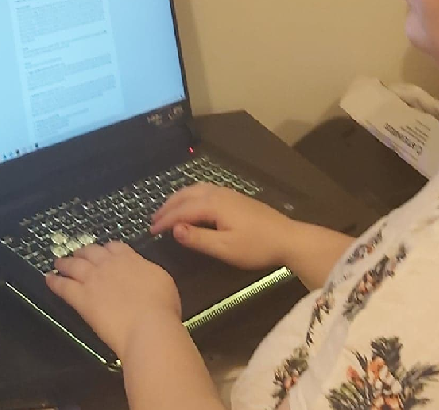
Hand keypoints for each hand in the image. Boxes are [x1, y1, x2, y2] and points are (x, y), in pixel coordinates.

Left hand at [45, 241, 181, 358]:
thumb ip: (147, 272)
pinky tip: (48, 279)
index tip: (103, 250)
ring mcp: (93, 280)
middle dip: (83, 252)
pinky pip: (64, 287)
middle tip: (77, 253)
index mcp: (130, 259)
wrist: (147, 325)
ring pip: (74, 266)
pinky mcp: (81, 299)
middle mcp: (109, 265)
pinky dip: (55, 282)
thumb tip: (143, 273)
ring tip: (58, 262)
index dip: (107, 248)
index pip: (115, 247)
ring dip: (65, 262)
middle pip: (91, 252)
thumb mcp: (162, 280)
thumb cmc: (162, 306)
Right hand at [150, 183, 293, 268]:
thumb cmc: (256, 246)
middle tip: (153, 221)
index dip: (165, 220)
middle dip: (167, 207)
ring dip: (178, 199)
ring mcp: (227, 193)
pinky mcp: (234, 197)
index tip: (150, 232)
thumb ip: (198, 238)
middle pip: (185, 195)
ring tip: (167, 211)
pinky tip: (190, 204)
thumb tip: (174, 229)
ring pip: (194, 190)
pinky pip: (203, 190)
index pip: (182, 210)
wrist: (287, 237)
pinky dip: (189, 196)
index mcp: (213, 205)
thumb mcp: (225, 248)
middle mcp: (217, 193)